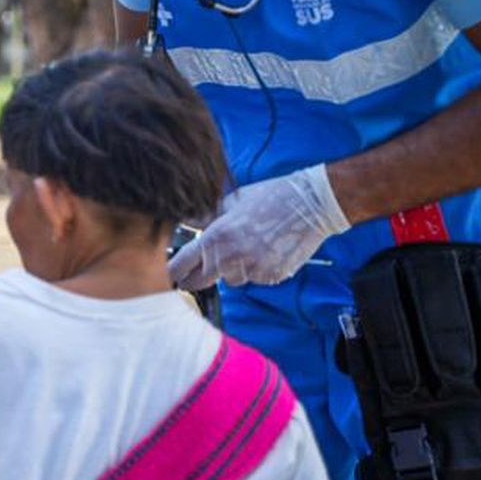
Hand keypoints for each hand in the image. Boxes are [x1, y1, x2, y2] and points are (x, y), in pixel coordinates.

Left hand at [168, 164, 349, 288]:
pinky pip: (254, 279)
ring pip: (230, 280)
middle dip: (196, 278)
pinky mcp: (271, 277)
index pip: (181, 265)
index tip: (171, 275)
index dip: (173, 272)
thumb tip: (186, 222)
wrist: (310, 205)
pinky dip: (256, 270)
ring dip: (233, 270)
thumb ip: (206, 217)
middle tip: (199, 271)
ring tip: (249, 246)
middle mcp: (230, 258)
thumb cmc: (270, 198)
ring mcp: (251, 270)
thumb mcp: (231, 202)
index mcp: (215, 238)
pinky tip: (267, 251)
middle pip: (199, 282)